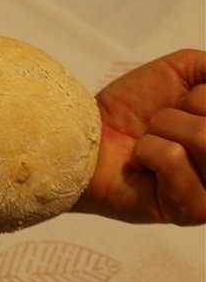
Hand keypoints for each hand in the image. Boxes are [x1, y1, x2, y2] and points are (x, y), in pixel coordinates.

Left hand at [73, 49, 205, 224]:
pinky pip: (172, 158)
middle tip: (159, 124)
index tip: (183, 103)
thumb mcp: (184, 71)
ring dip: (160, 128)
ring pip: (202, 135)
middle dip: (180, 111)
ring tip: (148, 142)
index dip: (199, 96)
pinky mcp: (194, 210)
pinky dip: (145, 150)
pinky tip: (140, 165)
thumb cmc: (133, 108)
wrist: (86, 136)